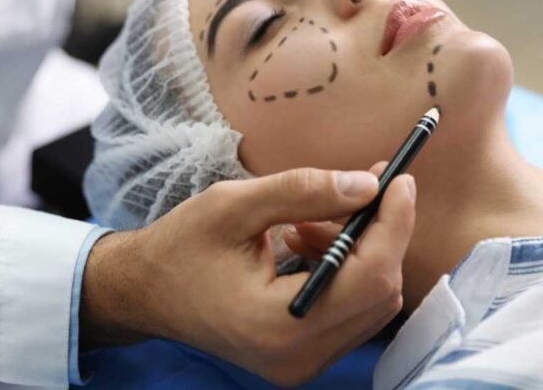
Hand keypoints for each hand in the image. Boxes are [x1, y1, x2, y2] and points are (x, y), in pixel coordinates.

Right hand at [80, 165, 415, 386]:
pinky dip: (344, 272)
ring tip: (308, 221)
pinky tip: (304, 243)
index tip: (399, 179)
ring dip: (358, 252)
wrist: (143, 291)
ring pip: (371, 304)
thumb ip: (302, 191)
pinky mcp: (300, 358)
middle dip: (378, 234)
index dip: (392, 224)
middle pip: (379, 293)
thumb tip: (368, 184)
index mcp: (277, 323)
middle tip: (360, 188)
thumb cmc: (179, 246)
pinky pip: (349, 313)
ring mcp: (300, 365)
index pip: (368, 276)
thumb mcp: (233, 205)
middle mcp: (297, 357)